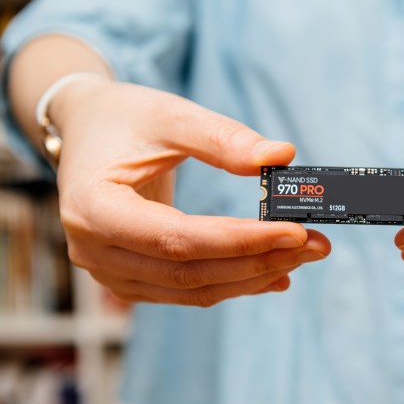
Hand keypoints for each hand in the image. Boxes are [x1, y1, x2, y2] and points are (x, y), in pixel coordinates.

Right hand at [53, 78, 329, 306]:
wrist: (88, 132)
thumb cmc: (123, 119)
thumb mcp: (169, 115)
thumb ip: (223, 137)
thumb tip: (281, 157)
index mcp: (93, 207)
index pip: (177, 239)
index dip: (239, 241)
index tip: (295, 231)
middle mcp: (94, 249)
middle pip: (189, 272)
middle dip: (259, 262)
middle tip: (315, 246)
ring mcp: (110, 270)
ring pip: (192, 288)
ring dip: (253, 276)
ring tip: (304, 256)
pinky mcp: (130, 277)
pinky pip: (186, 288)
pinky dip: (233, 282)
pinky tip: (274, 273)